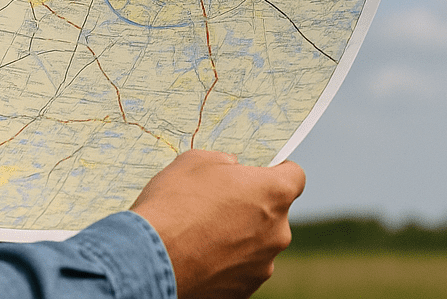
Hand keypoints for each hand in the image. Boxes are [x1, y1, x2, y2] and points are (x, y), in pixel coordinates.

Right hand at [130, 150, 304, 298]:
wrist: (151, 256)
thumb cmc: (174, 201)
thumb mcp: (196, 160)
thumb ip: (224, 162)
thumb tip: (232, 169)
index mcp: (272, 193)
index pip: (295, 176)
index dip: (277, 170)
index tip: (257, 171)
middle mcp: (277, 232)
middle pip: (274, 212)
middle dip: (251, 204)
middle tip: (217, 201)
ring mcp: (263, 265)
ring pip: (258, 241)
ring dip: (239, 234)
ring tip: (202, 230)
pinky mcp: (245, 291)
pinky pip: (242, 267)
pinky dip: (227, 260)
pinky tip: (199, 252)